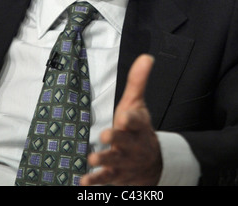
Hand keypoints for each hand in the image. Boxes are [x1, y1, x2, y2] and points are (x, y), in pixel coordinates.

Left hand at [80, 54, 162, 185]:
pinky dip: (96, 180)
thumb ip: (138, 81)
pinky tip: (84, 180)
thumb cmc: (138, 128)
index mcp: (138, 125)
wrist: (152, 162)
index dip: (131, 118)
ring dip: (105, 159)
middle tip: (106, 134)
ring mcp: (125, 161)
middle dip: (117, 138)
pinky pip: (106, 179)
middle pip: (125, 141)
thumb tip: (146, 56)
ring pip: (115, 161)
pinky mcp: (117, 175)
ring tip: (93, 158)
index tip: (124, 116)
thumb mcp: (137, 104)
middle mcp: (132, 143)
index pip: (136, 120)